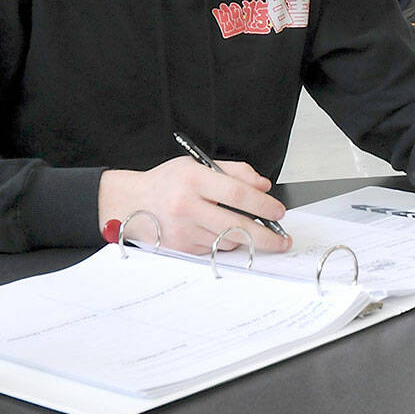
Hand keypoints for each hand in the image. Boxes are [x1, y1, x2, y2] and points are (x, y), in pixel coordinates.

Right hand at [98, 158, 290, 254]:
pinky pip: (215, 248)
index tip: (278, 211)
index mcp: (193, 178)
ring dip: (247, 239)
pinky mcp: (181, 247)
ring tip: (254, 232)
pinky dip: (225, 242)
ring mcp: (183, 229)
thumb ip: (234, 172)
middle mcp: (186, 205)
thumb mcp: (197, 165)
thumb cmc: (168, 182)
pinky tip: (222, 232)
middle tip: (283, 239)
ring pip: (228, 240)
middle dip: (266, 235)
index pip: (236, 192)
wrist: (131, 202)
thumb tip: (263, 187)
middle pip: (236, 225)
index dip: (262, 204)